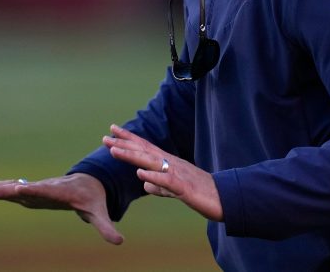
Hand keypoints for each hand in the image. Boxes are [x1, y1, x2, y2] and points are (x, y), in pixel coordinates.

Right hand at [0, 173, 123, 244]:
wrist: (87, 182)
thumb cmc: (92, 198)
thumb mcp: (99, 212)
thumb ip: (106, 227)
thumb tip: (119, 242)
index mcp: (60, 192)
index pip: (45, 191)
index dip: (32, 190)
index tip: (18, 188)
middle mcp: (44, 188)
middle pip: (22, 188)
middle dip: (5, 189)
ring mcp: (36, 189)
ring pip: (13, 187)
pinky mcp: (30, 191)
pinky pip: (11, 189)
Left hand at [103, 124, 222, 221]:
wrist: (224, 199)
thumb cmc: (201, 193)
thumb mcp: (176, 189)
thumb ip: (160, 186)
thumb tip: (144, 185)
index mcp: (169, 163)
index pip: (145, 147)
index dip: (128, 139)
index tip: (111, 130)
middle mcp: (171, 164)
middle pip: (144, 151)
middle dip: (123, 144)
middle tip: (105, 137)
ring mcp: (178, 174)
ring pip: (152, 162)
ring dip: (132, 156)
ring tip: (114, 151)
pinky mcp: (185, 188)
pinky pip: (167, 181)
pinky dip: (154, 177)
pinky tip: (140, 174)